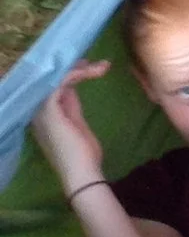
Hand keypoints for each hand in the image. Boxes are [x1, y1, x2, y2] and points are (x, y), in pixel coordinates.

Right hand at [31, 62, 110, 190]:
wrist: (82, 172)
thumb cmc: (83, 153)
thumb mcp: (77, 124)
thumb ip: (72, 108)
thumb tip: (72, 90)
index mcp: (44, 117)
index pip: (53, 89)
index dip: (69, 74)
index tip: (90, 67)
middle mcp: (38, 113)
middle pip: (52, 81)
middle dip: (74, 68)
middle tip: (96, 64)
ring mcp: (41, 113)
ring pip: (56, 79)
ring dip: (80, 69)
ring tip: (102, 66)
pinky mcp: (50, 112)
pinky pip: (60, 83)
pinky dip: (76, 74)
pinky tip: (93, 72)